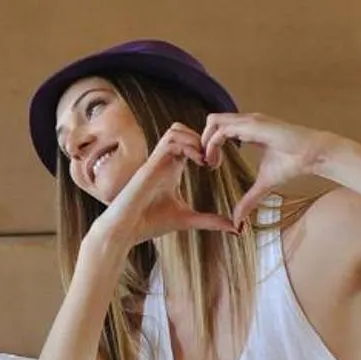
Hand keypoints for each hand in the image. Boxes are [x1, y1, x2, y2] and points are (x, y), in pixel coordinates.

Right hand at [91, 122, 237, 253]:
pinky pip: (170, 141)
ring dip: (194, 140)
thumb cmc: (149, 223)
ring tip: (205, 160)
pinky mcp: (150, 165)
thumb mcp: (187, 220)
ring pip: (175, 130)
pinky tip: (198, 163)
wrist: (125, 230)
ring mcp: (156, 160)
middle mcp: (163, 160)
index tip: (215, 165)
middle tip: (212, 160)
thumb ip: (210, 221)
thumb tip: (235, 229)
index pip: (188, 143)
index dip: (204, 147)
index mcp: (171, 168)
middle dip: (201, 138)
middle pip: (181, 129)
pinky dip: (187, 146)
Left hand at [199, 113, 341, 227]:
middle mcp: (246, 122)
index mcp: (248, 129)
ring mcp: (249, 121)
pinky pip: (222, 129)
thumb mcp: (264, 184)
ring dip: (205, 141)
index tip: (210, 165)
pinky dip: (212, 143)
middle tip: (204, 163)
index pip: (220, 129)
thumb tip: (238, 220)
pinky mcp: (252, 125)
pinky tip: (215, 161)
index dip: (210, 144)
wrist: (312, 155)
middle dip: (202, 140)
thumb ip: (249, 199)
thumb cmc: (292, 164)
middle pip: (212, 121)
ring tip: (209, 163)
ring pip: (214, 121)